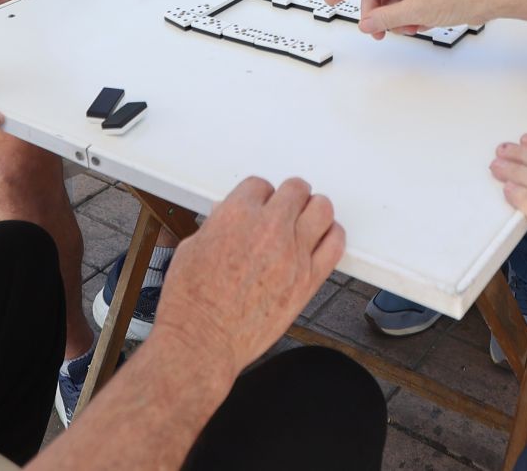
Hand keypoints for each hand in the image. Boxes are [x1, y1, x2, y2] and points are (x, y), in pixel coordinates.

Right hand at [150, 177, 343, 382]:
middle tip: (285, 210)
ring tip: (307, 221)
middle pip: (296, 190)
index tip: (259, 206)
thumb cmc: (191, 302)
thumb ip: (217, 228)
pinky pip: (335, 244)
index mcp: (237, 214)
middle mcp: (270, 228)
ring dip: (314, 211)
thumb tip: (227, 220)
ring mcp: (293, 253)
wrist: (204, 340)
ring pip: (322, 209)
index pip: (260, 185)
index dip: (259, 197)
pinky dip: (332, 237)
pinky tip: (324, 240)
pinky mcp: (309, 279)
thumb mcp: (192, 248)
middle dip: (289, 198)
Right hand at [325, 0, 492, 37]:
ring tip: (412, 27)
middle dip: (377, 15)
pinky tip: (423, 24)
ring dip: (396, 20)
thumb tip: (366, 23)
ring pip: (391, 3)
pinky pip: (406, 7)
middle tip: (381, 32)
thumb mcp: (416, 11)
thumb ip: (386, 18)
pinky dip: (409, 19)